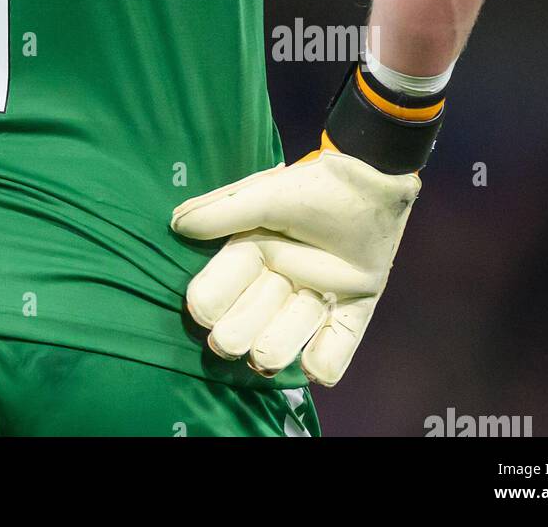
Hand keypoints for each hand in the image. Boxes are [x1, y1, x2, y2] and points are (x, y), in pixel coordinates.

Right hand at [170, 141, 418, 385]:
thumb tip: (177, 225)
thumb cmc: (310, 186)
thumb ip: (222, 211)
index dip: (209, 302)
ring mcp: (317, 297)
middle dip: (239, 333)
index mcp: (251, 255)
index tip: (202, 311)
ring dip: (279, 345)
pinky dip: (327, 362)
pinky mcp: (353, 307)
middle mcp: (279, 282)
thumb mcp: (263, 195)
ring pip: (289, 340)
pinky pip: (338, 347)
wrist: (370, 181)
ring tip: (266, 354)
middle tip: (231, 341)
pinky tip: (316, 367)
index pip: (220, 288)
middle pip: (250, 323)